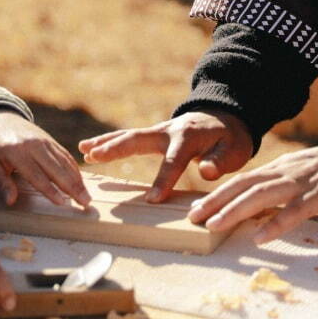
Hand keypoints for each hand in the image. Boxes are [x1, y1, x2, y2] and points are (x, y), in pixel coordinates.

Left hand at [0, 109, 91, 208]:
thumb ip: (1, 182)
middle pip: (56, 168)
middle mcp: (34, 145)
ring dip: (77, 179)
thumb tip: (10, 201)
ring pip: (64, 162)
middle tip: (85, 202)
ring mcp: (44, 140)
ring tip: (86, 196)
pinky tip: (81, 181)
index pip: (36, 175)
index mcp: (16, 151)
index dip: (50, 190)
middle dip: (72, 186)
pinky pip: (65, 155)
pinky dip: (74, 168)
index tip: (62, 203)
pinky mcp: (50, 139)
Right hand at [78, 111, 253, 202]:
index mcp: (189, 137)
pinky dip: (108, 142)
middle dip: (116, 149)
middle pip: (138, 139)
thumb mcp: (234, 150)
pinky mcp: (153, 134)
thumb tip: (206, 171)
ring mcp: (158, 130)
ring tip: (83, 151)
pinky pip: (128, 138)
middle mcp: (168, 131)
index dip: (163, 181)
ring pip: (128, 136)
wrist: (226, 118)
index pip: (174, 161)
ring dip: (105, 143)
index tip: (152, 200)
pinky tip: (89, 149)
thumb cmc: (230, 139)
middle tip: (94, 156)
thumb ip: (220, 161)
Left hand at [187, 145, 317, 243]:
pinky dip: (275, 224)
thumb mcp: (302, 177)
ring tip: (214, 225)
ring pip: (261, 195)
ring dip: (235, 210)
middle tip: (193, 217)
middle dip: (216, 201)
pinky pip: (294, 211)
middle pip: (244, 185)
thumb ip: (282, 189)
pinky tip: (259, 237)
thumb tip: (259, 210)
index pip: (243, 180)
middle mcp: (285, 172)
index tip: (197, 208)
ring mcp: (301, 183)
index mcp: (281, 169)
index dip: (219, 194)